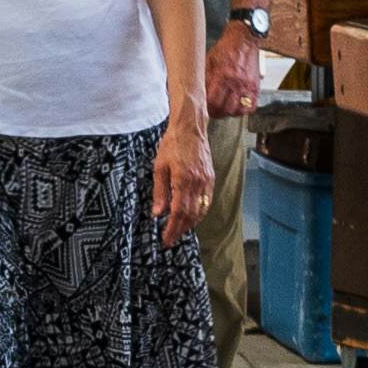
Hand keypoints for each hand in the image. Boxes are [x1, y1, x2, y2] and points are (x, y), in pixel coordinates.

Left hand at [151, 110, 213, 239]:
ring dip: (191, 223)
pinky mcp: (210, 178)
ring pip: (201, 210)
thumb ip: (159, 192)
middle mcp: (197, 183)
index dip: (172, 229)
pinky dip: (200, 212)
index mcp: (182, 180)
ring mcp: (206, 181)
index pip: (179, 212)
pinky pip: (207, 200)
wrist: (190, 128)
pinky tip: (192, 216)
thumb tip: (157, 213)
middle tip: (171, 238)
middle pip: (191, 215)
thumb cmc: (172, 144)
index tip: (166, 239)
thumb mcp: (159, 168)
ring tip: (180, 230)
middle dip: (181, 230)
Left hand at [207, 23, 265, 117]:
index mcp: (222, 75)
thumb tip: (198, 91)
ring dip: (229, 113)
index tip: (203, 108)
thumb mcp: (209, 60)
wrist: (244, 38)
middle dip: (216, 113)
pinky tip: (237, 107)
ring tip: (224, 110)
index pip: (213, 101)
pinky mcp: (255, 86)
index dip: (207, 108)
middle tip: (212, 111)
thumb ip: (205, 77)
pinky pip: (251, 106)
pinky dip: (243, 110)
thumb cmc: (226, 48)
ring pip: (238, 110)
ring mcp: (247, 85)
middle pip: (225, 109)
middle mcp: (236, 82)